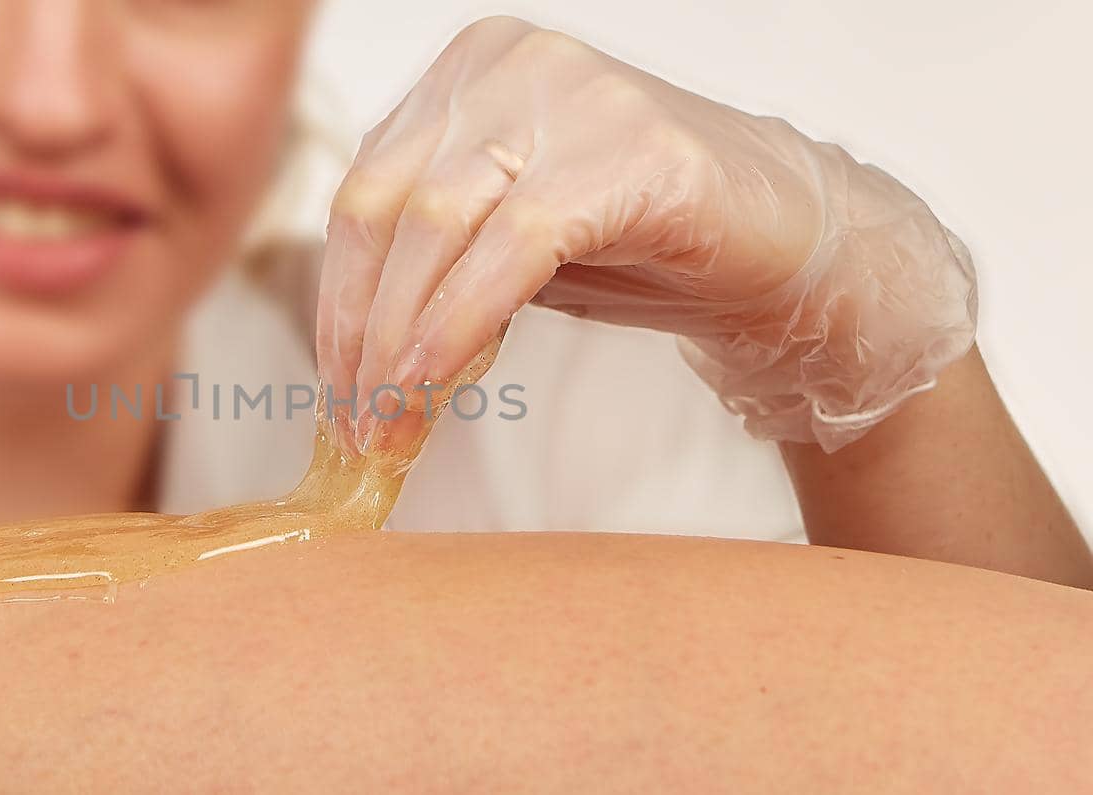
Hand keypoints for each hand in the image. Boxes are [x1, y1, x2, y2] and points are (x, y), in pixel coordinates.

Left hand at [315, 16, 975, 454]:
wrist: (787, 246)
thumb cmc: (644, 244)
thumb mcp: (507, 246)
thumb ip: (433, 266)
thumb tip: (353, 354)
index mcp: (464, 73)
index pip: (362, 193)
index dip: (338, 304)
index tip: (334, 391)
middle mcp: (504, 63)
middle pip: (381, 209)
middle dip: (360, 334)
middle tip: (358, 425)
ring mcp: (565, 94)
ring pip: (432, 229)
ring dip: (399, 345)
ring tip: (391, 425)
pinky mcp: (623, 149)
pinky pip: (510, 249)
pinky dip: (458, 328)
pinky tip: (434, 388)